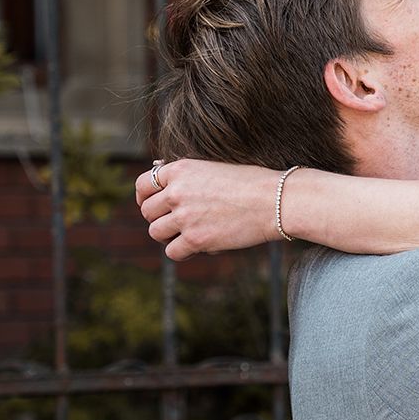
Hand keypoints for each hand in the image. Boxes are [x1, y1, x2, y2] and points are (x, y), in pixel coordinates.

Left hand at [135, 159, 279, 259]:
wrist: (275, 200)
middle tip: (178, 223)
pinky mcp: (195, 239)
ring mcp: (184, 216)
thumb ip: (186, 174)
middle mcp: (177, 191)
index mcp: (180, 169)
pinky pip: (173, 252)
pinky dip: (184, 251)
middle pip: (148, 212)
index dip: (144, 198)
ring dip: (170, 236)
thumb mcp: (214, 167)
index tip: (153, 206)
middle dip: (160, 219)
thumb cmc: (251, 182)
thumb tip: (158, 169)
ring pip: (156, 233)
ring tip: (190, 234)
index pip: (143, 185)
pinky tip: (200, 246)